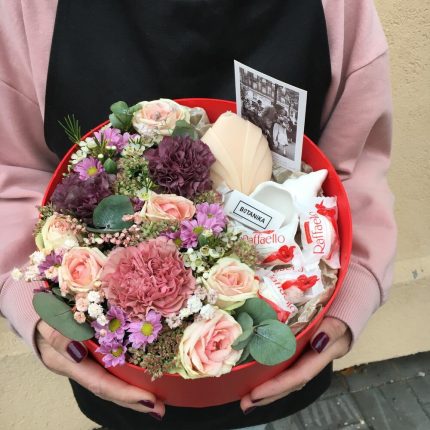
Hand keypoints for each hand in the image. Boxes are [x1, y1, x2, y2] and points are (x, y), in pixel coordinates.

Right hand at [36, 320, 164, 419]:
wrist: (32, 308)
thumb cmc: (40, 313)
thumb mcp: (45, 322)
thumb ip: (58, 336)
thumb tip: (78, 354)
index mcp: (67, 363)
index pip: (100, 384)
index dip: (125, 394)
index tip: (149, 400)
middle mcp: (78, 366)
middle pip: (109, 389)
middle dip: (134, 400)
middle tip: (160, 409)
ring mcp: (85, 360)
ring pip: (111, 380)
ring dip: (133, 390)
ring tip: (159, 397)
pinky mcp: (91, 350)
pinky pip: (111, 365)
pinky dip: (127, 372)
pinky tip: (144, 372)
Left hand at [240, 317, 351, 413]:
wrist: (345, 308)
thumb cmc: (341, 314)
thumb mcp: (339, 320)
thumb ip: (332, 330)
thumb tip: (318, 341)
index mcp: (321, 356)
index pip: (298, 375)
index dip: (278, 386)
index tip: (256, 393)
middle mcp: (311, 361)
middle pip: (289, 383)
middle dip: (268, 395)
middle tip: (245, 404)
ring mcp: (303, 356)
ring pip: (285, 376)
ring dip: (266, 388)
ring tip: (246, 398)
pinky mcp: (296, 348)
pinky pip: (282, 363)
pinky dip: (269, 372)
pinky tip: (254, 377)